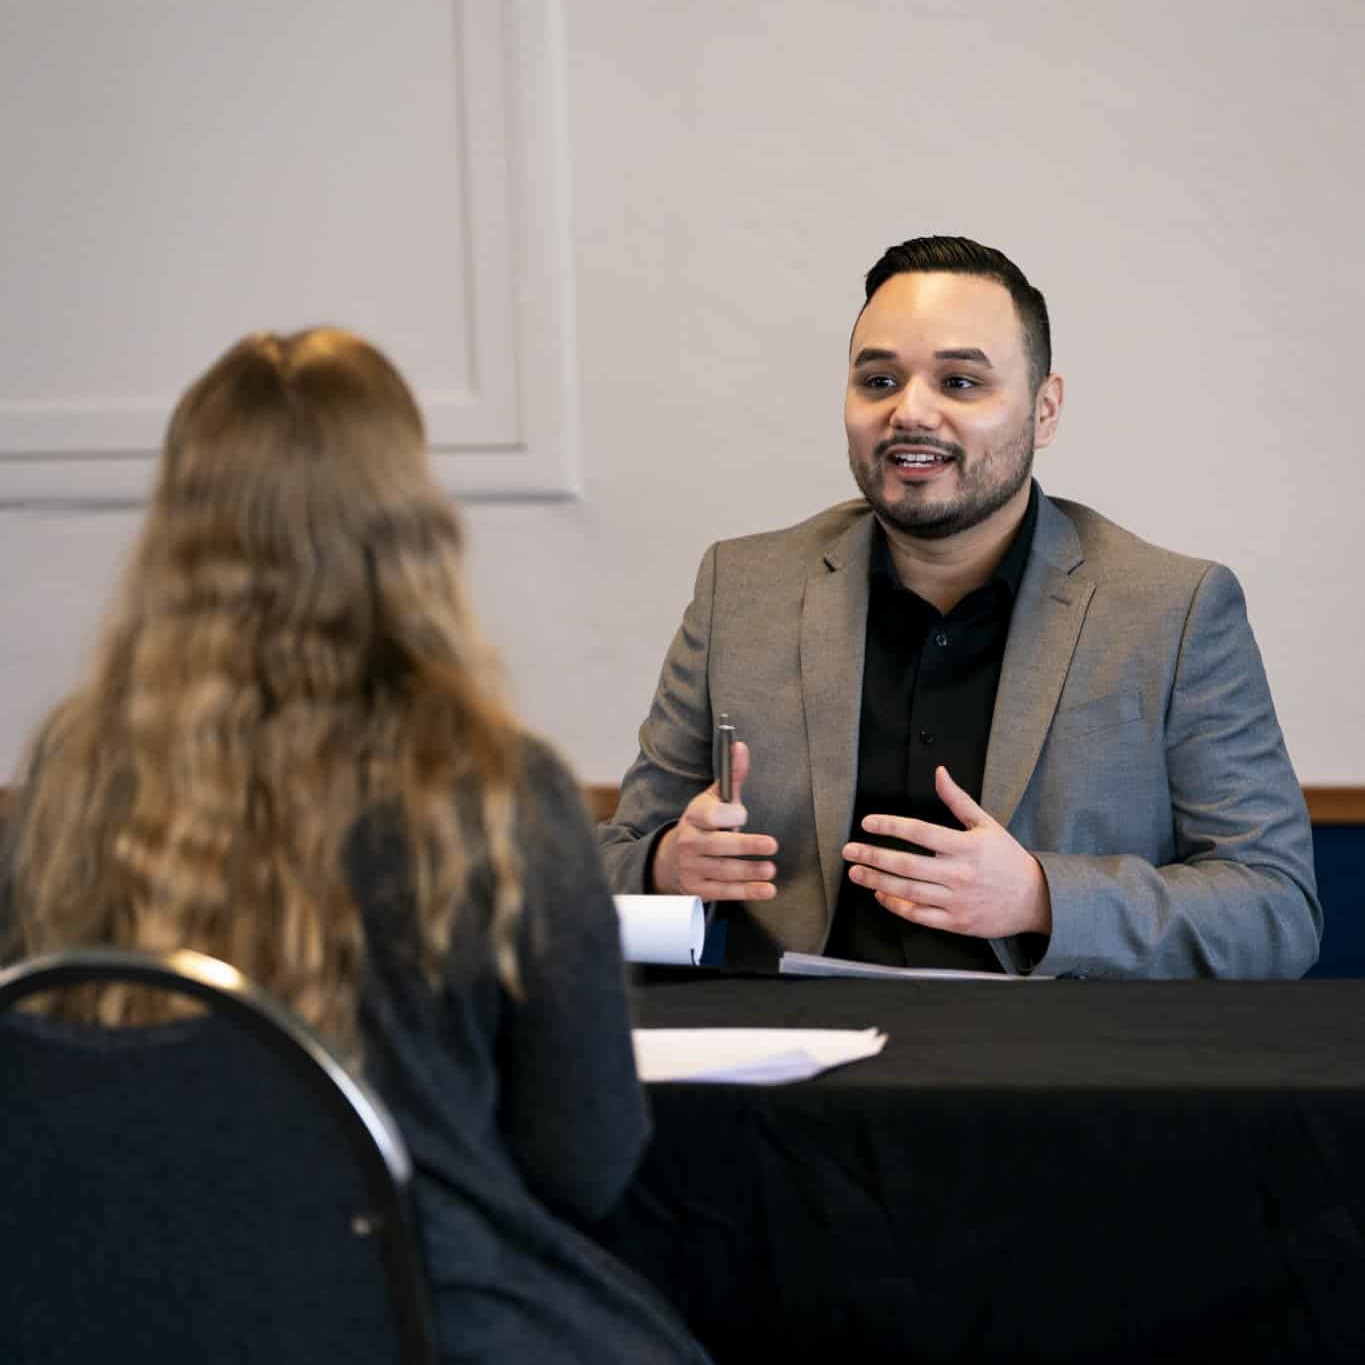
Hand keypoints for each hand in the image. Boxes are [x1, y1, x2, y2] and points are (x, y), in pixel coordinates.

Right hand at [651, 740, 778, 900]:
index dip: (727, 815)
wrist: (669, 859)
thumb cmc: (701, 825)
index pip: (709, 816)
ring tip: (771, 870)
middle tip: (772, 845)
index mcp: (694, 817)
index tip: (743, 815)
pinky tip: (766, 890)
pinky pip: (724, 891)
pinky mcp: (698, 889)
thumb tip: (741, 747)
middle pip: (719, 845)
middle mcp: (690, 842)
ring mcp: (692, 867)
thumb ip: (731, 777)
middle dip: (746, 845)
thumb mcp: (711, 800)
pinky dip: (747, 892)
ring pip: (723, 871)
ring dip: (749, 871)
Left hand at [841, 765, 1050, 937]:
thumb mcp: (986, 824)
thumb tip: (939, 772)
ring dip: (877, 880)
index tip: (867, 823)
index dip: (890, 826)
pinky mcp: (956, 922)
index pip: (920, 832)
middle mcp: (959, 873)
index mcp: (966, 846)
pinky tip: (880, 894)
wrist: (1035, 899)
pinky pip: (918, 915)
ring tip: (856, 871)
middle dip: (873, 856)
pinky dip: (896, 905)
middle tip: (849, 850)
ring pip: (908, 891)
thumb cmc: (1007, 859)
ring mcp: (956, 900)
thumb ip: (958, 799)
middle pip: (906, 864)